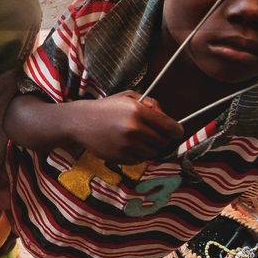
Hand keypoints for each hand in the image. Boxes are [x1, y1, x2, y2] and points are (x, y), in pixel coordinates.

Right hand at [66, 91, 183, 163]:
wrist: (80, 121)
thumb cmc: (106, 107)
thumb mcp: (128, 97)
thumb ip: (152, 104)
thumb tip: (168, 118)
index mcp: (137, 111)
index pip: (170, 127)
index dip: (177, 131)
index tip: (177, 133)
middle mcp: (134, 129)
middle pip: (163, 142)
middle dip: (163, 140)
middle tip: (156, 136)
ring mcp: (127, 145)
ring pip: (153, 153)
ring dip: (150, 148)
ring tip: (139, 139)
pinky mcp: (120, 157)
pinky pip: (140, 160)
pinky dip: (138, 154)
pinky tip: (127, 145)